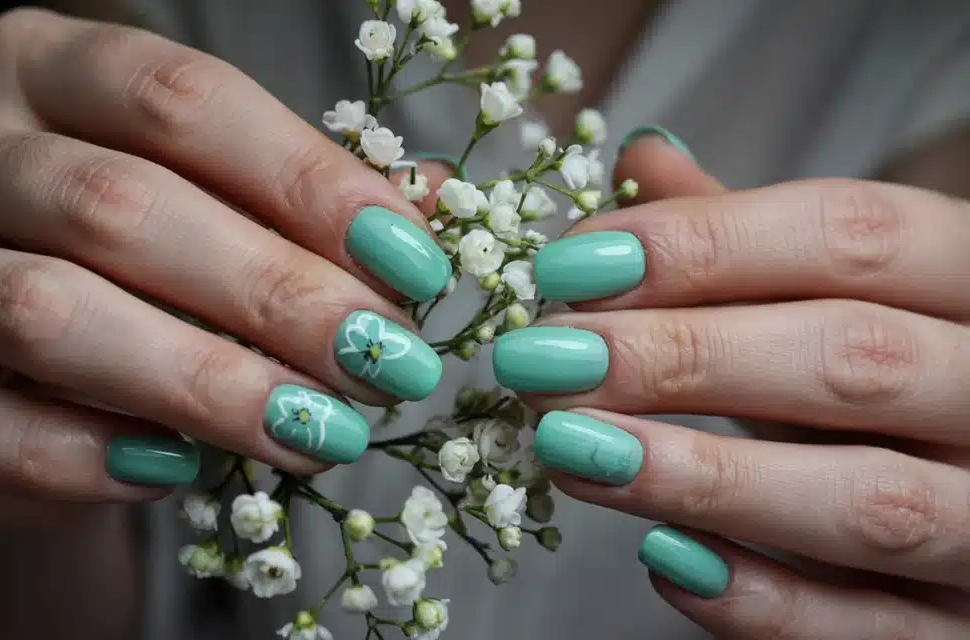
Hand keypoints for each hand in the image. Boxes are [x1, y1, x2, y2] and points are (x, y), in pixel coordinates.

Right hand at [0, 9, 451, 522]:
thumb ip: (304, 195)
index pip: (187, 98)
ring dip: (203, 380)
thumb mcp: (216, 198)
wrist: (20, 350)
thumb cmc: (139, 258)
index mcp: (58, 70)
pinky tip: (181, 472)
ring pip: (48, 312)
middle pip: (123, 205)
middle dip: (273, 292)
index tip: (411, 263)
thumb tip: (433, 206)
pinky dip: (87, 456)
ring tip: (318, 428)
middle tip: (382, 360)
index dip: (308, 179)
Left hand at [497, 130, 969, 636]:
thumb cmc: (900, 373)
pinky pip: (868, 629)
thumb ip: (751, 236)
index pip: (850, 236)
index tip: (573, 265)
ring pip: (865, 503)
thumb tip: (641, 165)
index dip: (702, 244)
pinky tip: (660, 557)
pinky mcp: (963, 631)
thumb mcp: (848, 292)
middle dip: (679, 355)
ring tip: (567, 445)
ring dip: (698, 476)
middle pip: (852, 359)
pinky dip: (759, 598)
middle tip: (545, 359)